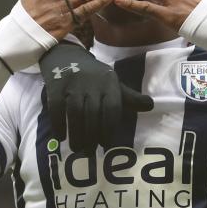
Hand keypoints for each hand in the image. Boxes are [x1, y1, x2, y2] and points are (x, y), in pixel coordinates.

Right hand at [39, 41, 153, 152]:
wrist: (67, 55)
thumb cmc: (94, 76)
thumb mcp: (113, 83)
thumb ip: (129, 98)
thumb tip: (151, 105)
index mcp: (109, 84)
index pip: (112, 109)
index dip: (109, 129)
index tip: (107, 145)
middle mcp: (91, 84)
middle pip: (92, 114)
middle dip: (91, 136)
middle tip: (90, 152)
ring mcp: (72, 85)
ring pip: (74, 113)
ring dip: (76, 134)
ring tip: (77, 148)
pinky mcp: (55, 87)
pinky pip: (56, 108)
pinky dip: (58, 125)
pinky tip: (60, 137)